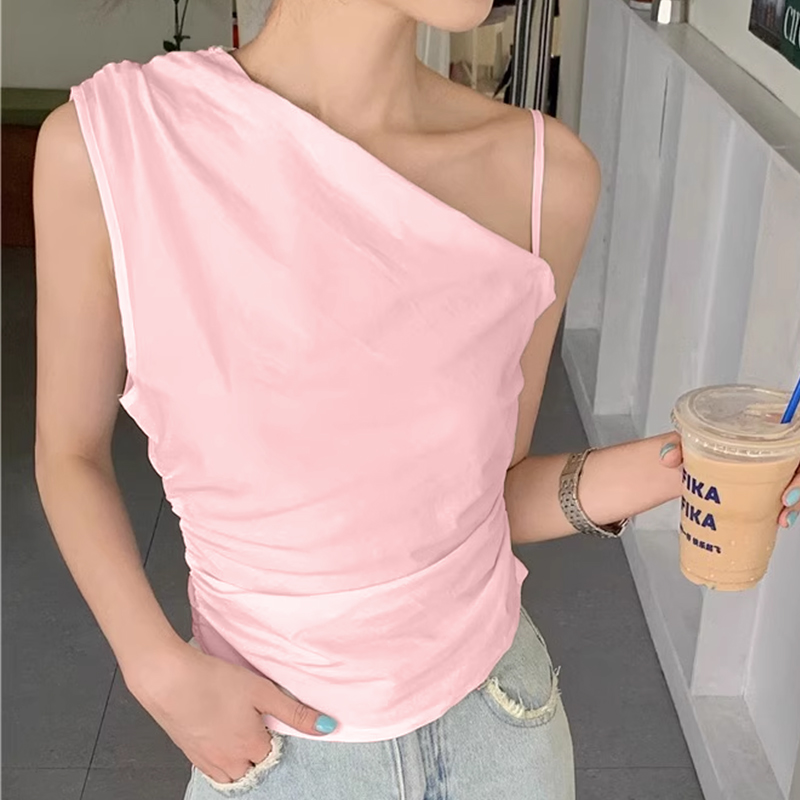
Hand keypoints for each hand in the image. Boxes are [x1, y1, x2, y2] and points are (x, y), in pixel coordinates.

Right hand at [122, 640, 336, 783]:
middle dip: (259, 755)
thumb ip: (294, 712)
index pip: (273, 755)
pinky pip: (213, 770)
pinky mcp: (189, 754)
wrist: (168, 680)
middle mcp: (230, 762)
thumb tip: (328, 727)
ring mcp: (207, 761)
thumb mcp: (262, 691)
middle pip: (253, 769)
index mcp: (251, 747)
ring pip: (233, 774)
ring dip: (241, 761)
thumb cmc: (215, 682)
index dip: (276, 738)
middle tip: (258, 727)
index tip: (273, 722)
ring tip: (240, 733)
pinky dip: (221, 761)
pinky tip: (219, 736)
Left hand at [657, 433, 799, 528]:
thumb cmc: (692, 446)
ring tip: (782, 517)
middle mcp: (769, 446)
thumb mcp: (685, 441)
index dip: (797, 452)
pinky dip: (786, 510)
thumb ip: (676, 445)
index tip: (795, 467)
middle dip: (799, 483)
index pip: (791, 432)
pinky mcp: (765, 487)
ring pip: (795, 481)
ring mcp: (770, 468)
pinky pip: (786, 497)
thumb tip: (668, 456)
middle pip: (797, 462)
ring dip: (796, 502)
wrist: (682, 466)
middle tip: (784, 501)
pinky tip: (779, 520)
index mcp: (757, 427)